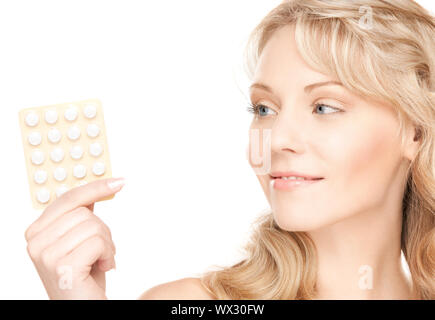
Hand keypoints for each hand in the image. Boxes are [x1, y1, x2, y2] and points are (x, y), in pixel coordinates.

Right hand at [24, 177, 124, 298]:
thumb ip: (80, 215)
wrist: (85, 307)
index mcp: (37, 231)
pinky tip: (102, 267)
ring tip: (99, 261)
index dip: (95, 188)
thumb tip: (96, 190)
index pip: (68, 198)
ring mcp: (46, 254)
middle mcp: (35, 242)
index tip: (118, 181)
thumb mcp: (80, 240)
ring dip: (106, 244)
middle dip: (102, 230)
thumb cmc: (85, 276)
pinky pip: (98, 242)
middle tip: (100, 252)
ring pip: (93, 225)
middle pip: (84, 212)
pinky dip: (108, 254)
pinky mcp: (62, 266)